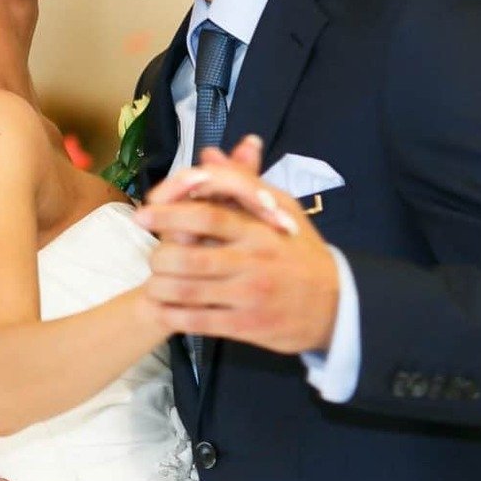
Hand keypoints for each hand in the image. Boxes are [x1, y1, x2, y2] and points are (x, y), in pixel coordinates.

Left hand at [135, 142, 340, 355]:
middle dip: (159, 256)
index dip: (169, 212)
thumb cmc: (300, 251)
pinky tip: (166, 309)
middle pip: (190, 256)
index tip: (143, 213)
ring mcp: (250, 295)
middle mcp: (254, 261)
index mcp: (259, 228)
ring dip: (161, 287)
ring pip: (188, 290)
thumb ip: (243, 182)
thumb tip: (208, 154)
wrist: (337, 304)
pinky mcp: (247, 325)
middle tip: (150, 256)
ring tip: (154, 283)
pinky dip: (174, 315)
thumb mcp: (281, 210)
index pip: (207, 214)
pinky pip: (199, 321)